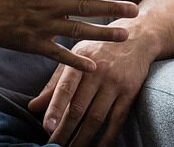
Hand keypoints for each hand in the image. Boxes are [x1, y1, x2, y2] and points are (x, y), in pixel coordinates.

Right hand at [0, 0, 139, 71]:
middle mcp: (48, 5)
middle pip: (87, 8)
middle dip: (113, 10)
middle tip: (136, 11)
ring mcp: (40, 26)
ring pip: (78, 31)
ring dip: (103, 34)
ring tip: (125, 36)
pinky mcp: (31, 44)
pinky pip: (57, 54)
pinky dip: (75, 61)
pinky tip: (93, 66)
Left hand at [28, 32, 153, 146]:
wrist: (139, 36)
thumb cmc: (101, 48)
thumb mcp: (78, 55)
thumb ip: (56, 82)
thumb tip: (34, 106)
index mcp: (82, 60)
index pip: (66, 87)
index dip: (55, 108)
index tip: (46, 127)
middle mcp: (99, 71)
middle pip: (79, 108)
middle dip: (64, 132)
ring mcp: (116, 82)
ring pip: (96, 118)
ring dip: (82, 139)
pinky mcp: (130, 91)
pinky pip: (117, 119)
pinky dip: (107, 137)